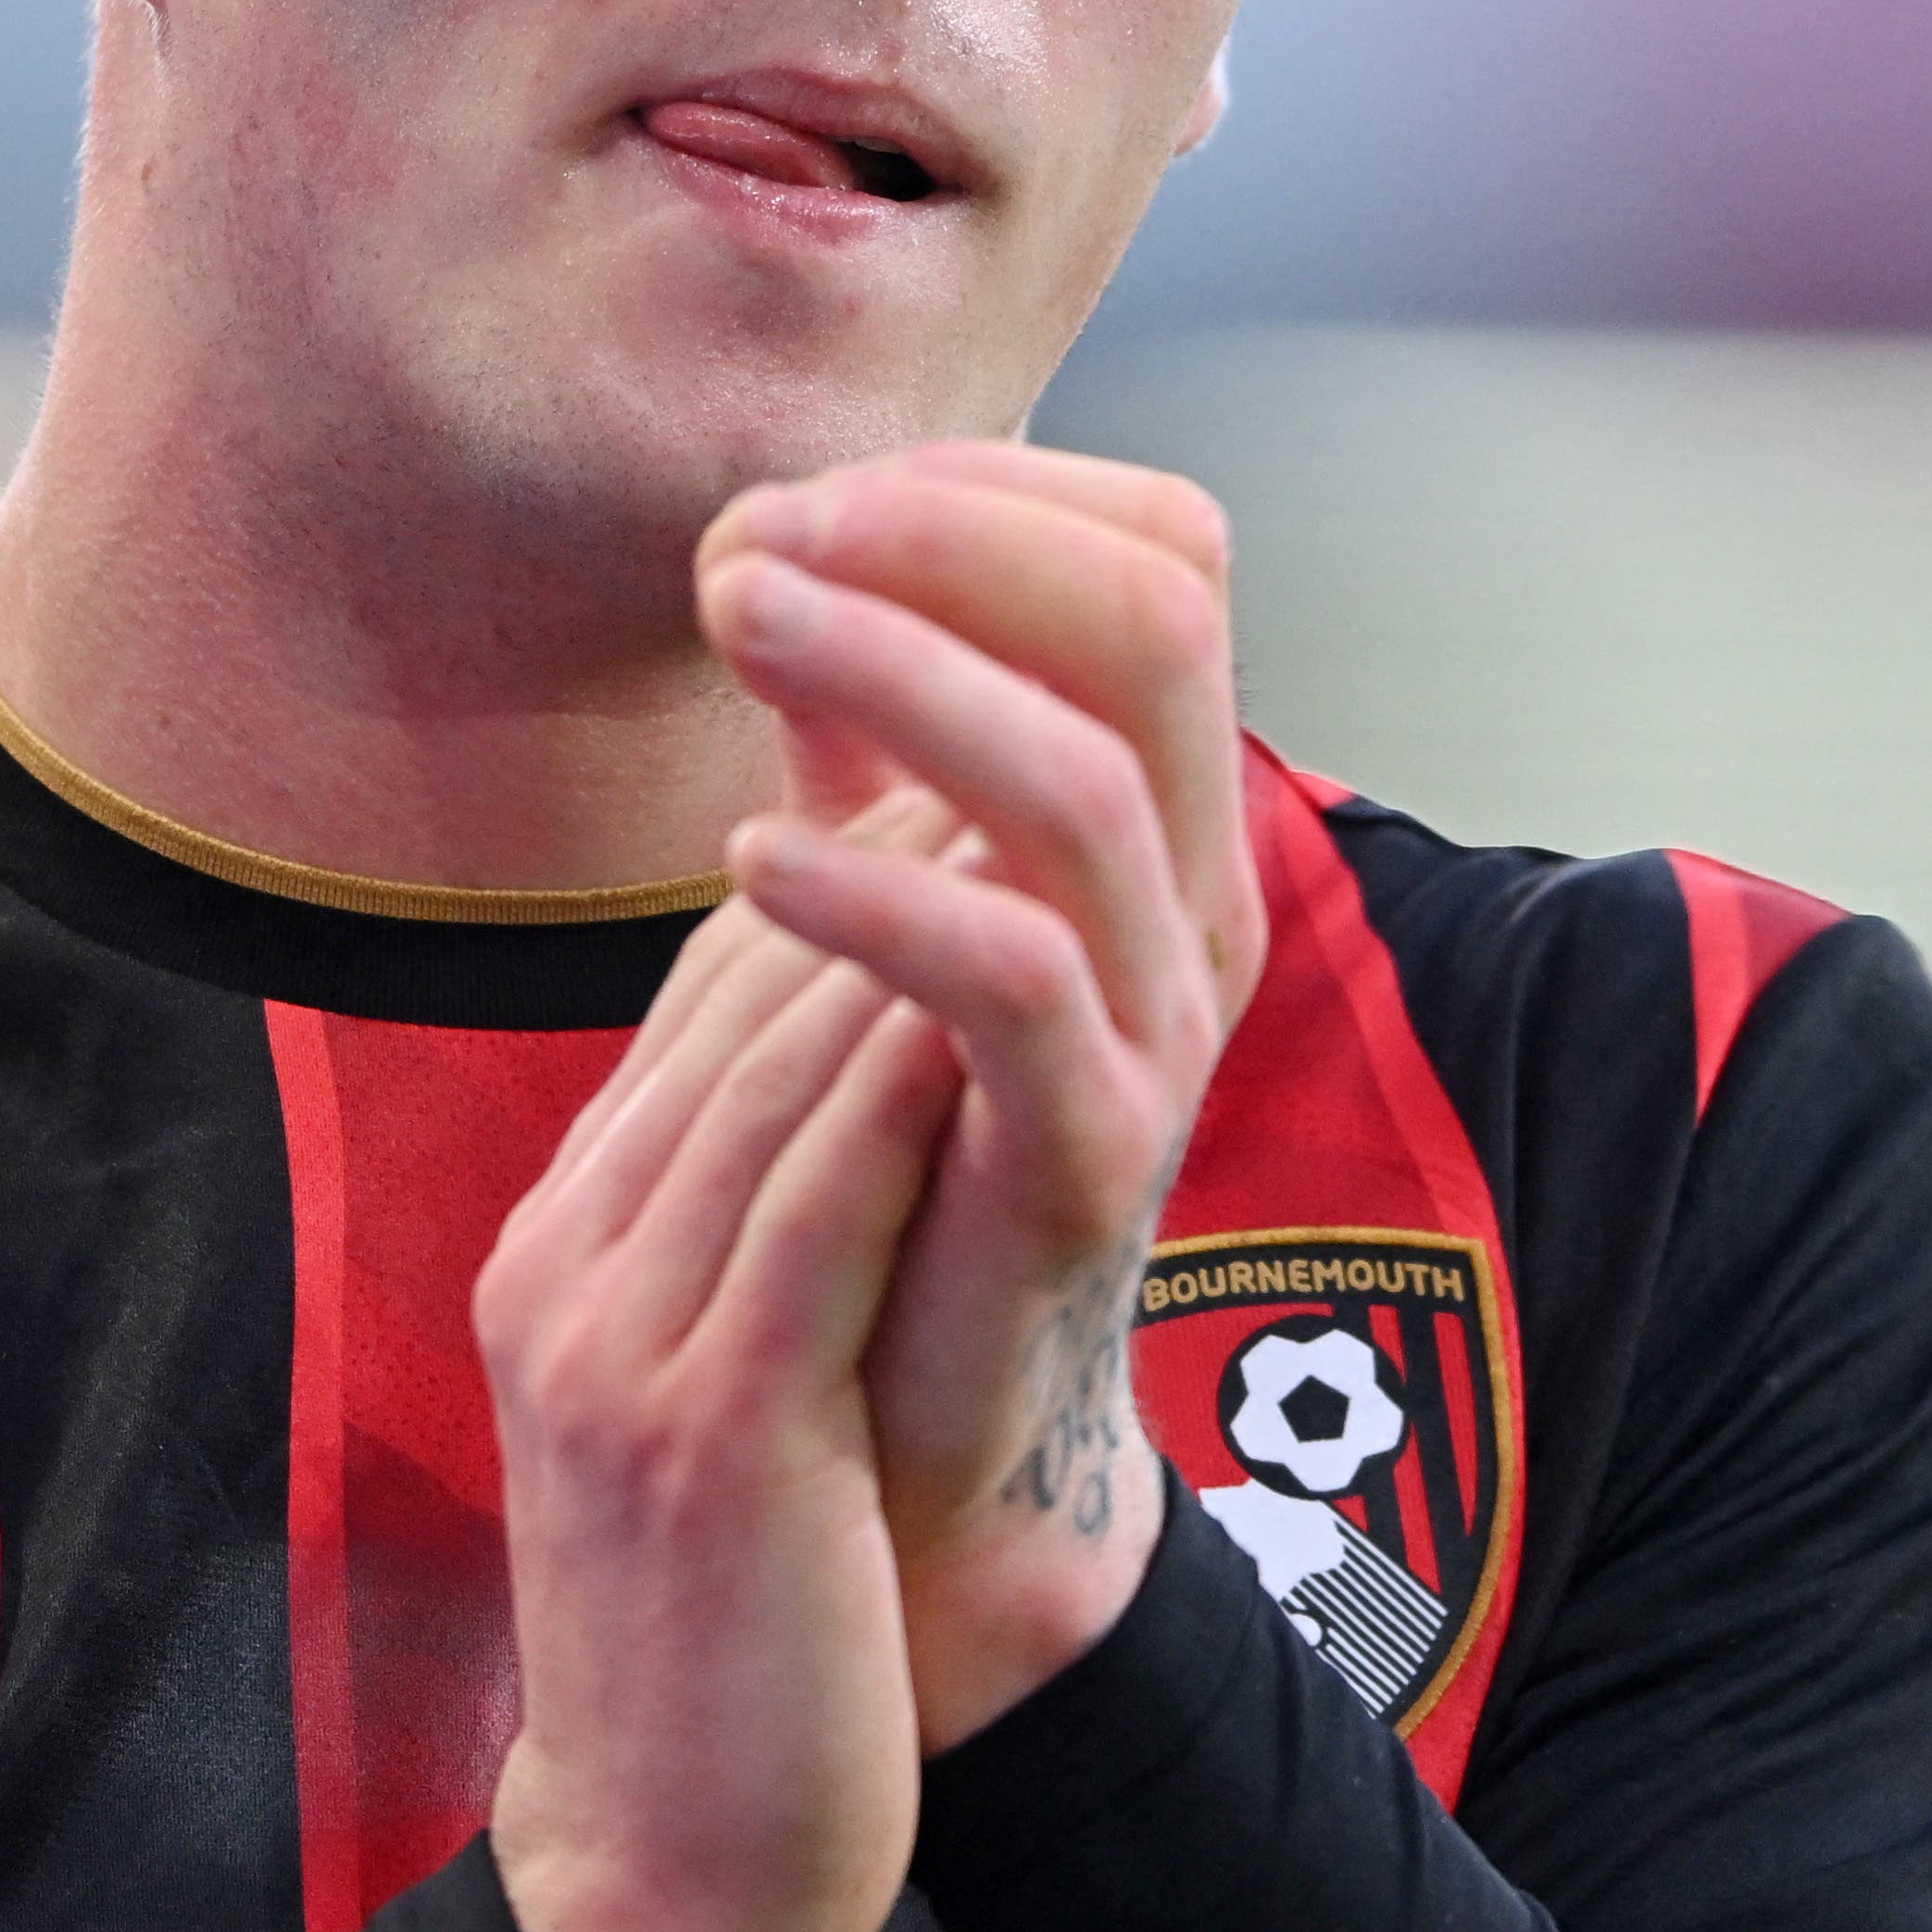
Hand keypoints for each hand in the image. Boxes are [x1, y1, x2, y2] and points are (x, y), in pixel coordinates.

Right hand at [472, 828, 969, 1931]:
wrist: (656, 1881)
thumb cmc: (725, 1657)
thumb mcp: (701, 1416)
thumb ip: (747, 1259)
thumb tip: (852, 1116)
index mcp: (560, 1261)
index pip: (694, 1014)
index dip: (833, 878)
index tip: (963, 777)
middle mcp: (564, 1272)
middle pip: (726, 1006)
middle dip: (878, 855)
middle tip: (1020, 729)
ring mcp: (615, 1345)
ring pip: (771, 1077)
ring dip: (906, 929)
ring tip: (1033, 811)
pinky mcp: (703, 1427)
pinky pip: (813, 1210)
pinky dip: (901, 1085)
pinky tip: (993, 994)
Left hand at [692, 443, 1261, 1746]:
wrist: (905, 1439)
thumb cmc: (881, 1153)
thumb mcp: (869, 899)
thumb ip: (852, 733)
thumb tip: (763, 540)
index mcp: (1155, 816)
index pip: (1159, 554)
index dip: (987, 492)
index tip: (800, 501)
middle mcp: (1190, 901)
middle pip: (1157, 623)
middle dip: (952, 542)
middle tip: (765, 542)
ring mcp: (1156, 1029)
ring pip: (1085, 787)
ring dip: (899, 675)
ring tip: (741, 624)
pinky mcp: (1087, 1157)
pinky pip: (1014, 985)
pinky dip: (878, 897)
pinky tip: (744, 860)